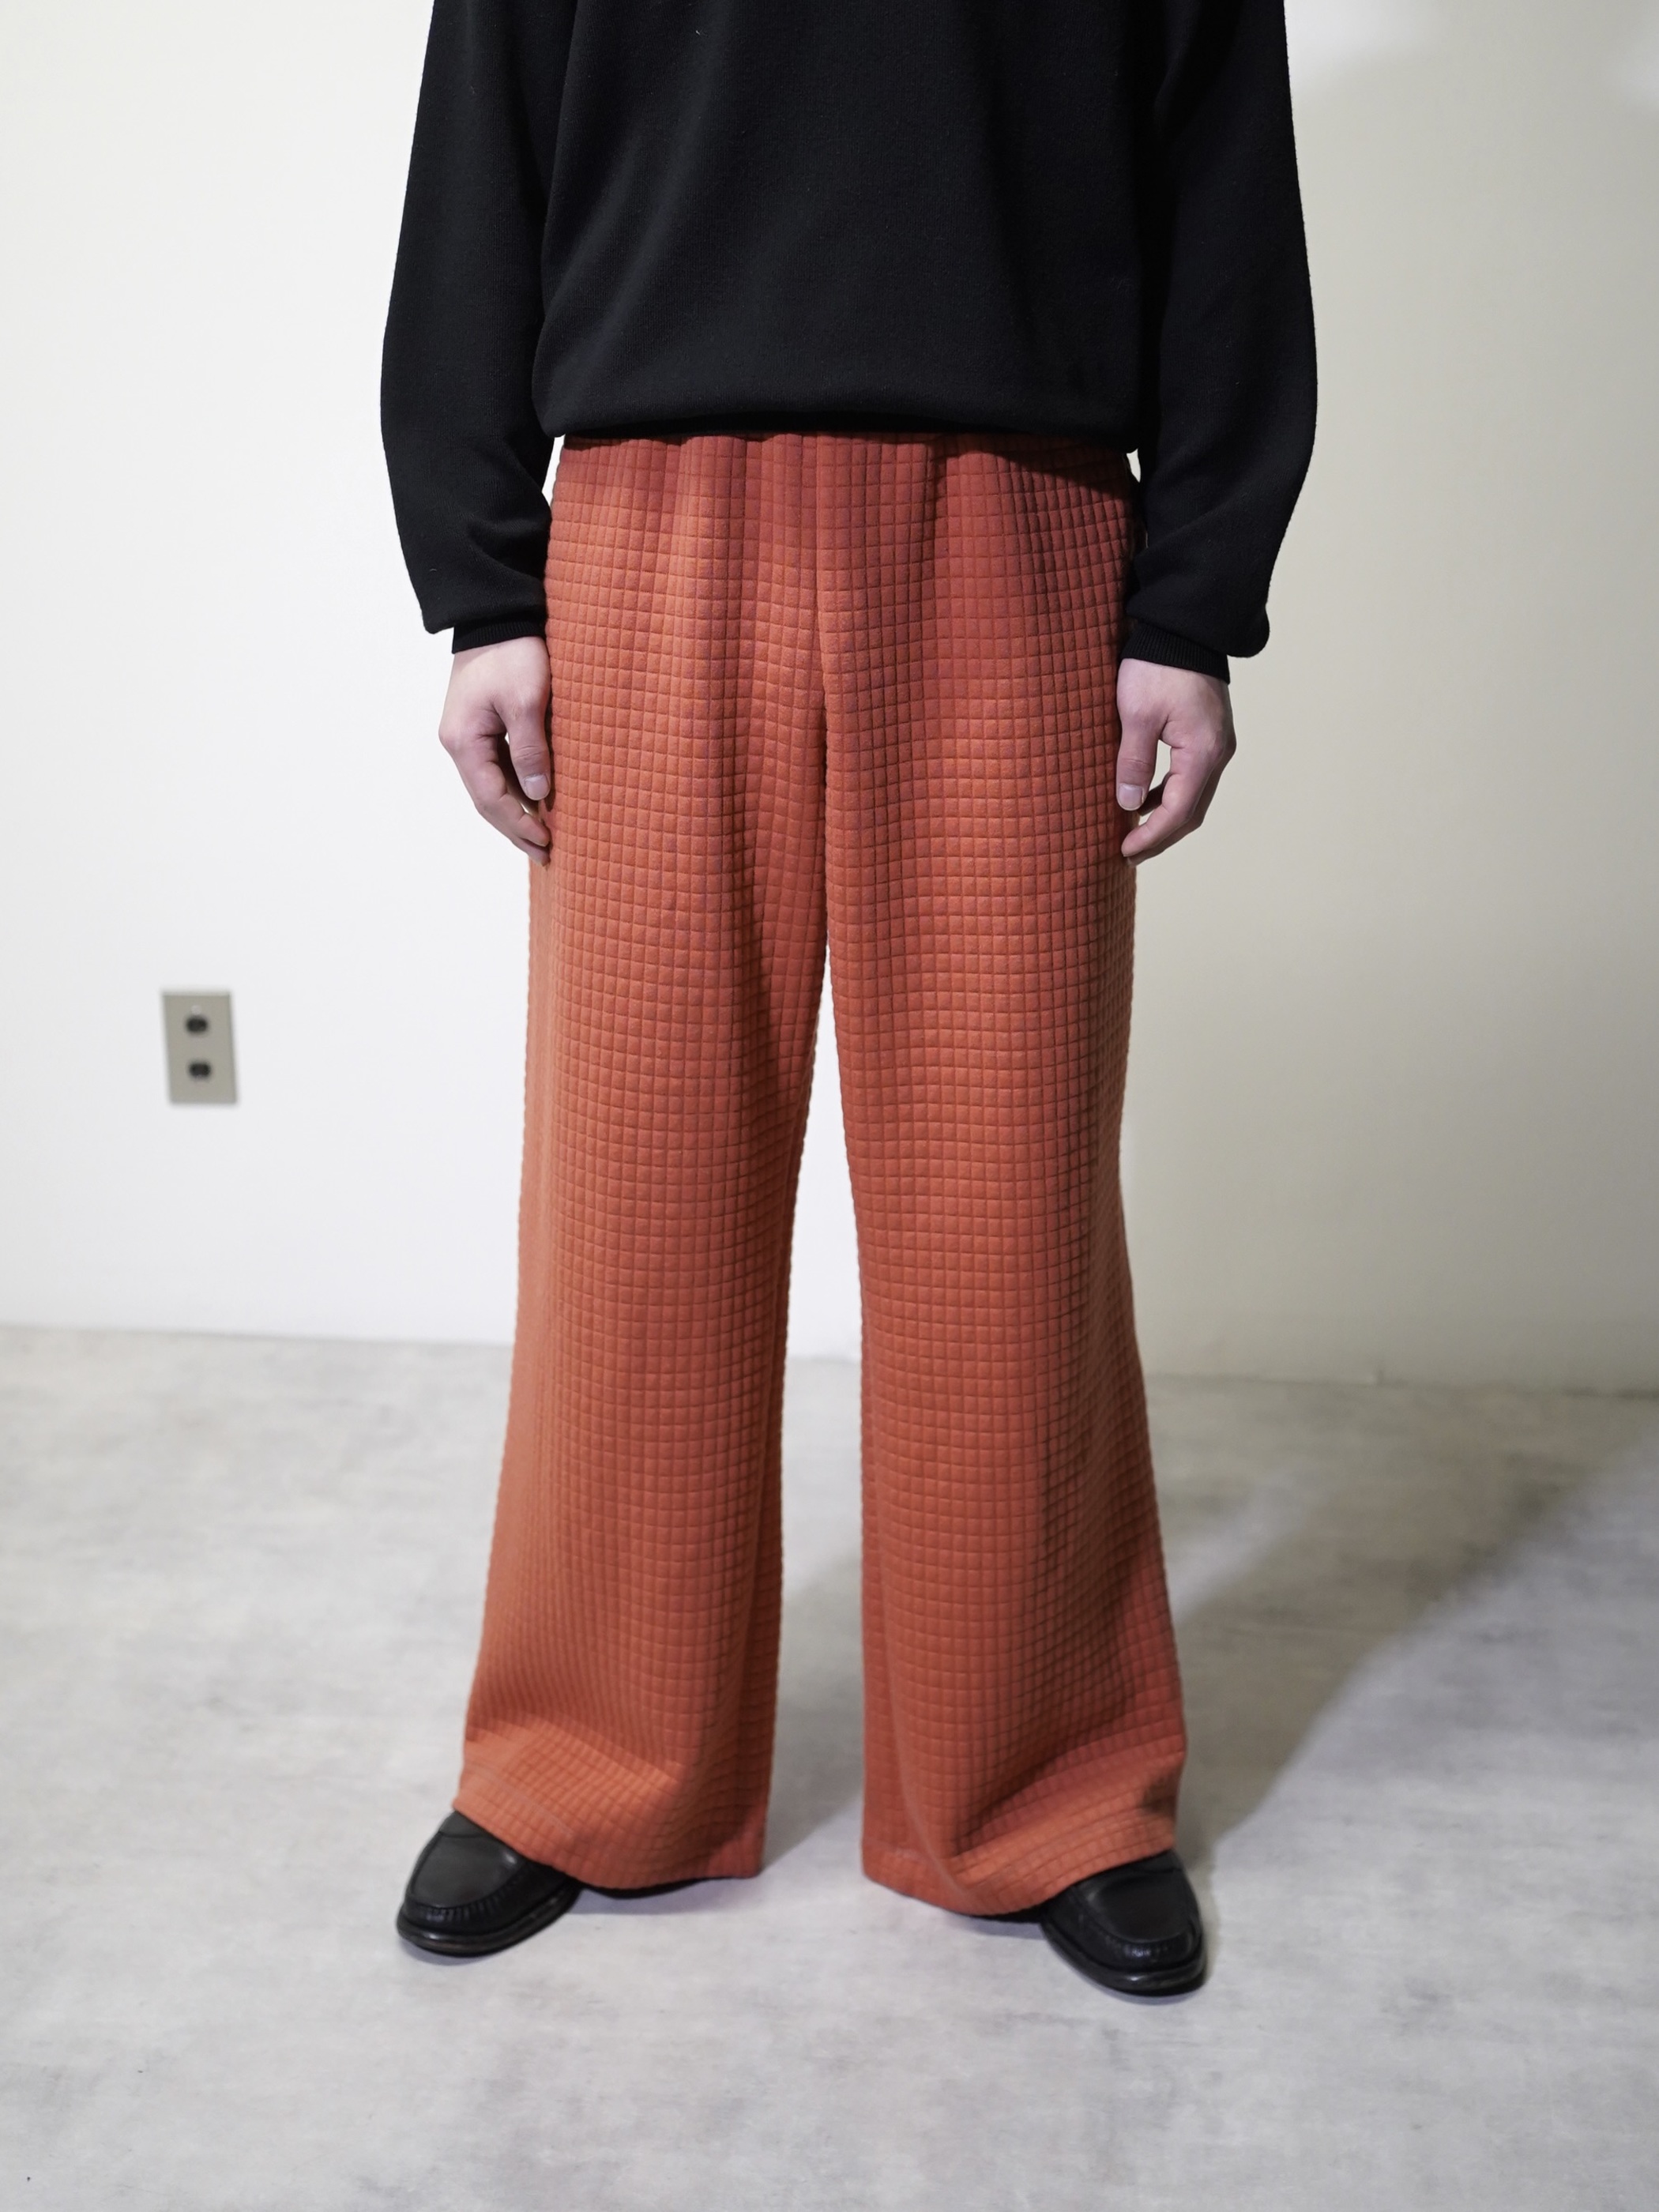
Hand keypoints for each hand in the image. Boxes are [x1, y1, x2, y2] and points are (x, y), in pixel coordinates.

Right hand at [438, 635, 553, 863]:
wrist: (497, 612)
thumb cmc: (512, 651)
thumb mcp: (526, 699)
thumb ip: (530, 748)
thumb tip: (537, 794)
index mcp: (464, 740)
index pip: (490, 799)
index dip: (518, 825)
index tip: (547, 843)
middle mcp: (459, 742)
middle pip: (487, 800)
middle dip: (516, 828)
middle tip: (546, 853)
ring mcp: (468, 734)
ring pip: (492, 785)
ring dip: (517, 811)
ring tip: (543, 835)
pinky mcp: (481, 724)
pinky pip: (498, 767)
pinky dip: (517, 788)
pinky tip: (536, 800)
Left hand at [1115, 659, 1236, 864]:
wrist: (1184, 626)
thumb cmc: (1158, 665)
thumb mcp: (1136, 714)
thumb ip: (1134, 761)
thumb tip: (1130, 804)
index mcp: (1202, 753)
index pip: (1179, 812)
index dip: (1152, 837)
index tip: (1125, 851)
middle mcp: (1218, 753)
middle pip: (1192, 813)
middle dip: (1161, 837)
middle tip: (1129, 853)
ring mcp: (1218, 744)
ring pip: (1195, 797)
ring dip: (1167, 818)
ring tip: (1135, 832)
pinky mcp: (1210, 735)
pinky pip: (1194, 778)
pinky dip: (1172, 796)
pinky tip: (1147, 798)